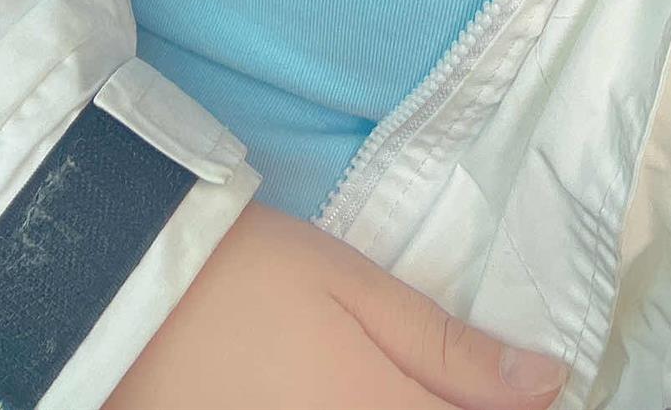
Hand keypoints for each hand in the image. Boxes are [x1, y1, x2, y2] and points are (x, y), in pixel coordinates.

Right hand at [103, 197, 568, 409]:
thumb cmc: (249, 274)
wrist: (120, 297)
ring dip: (416, 408)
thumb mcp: (358, 289)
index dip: (521, 408)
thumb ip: (452, 348)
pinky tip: (365, 390)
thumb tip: (551, 381)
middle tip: (475, 379)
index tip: (541, 388)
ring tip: (415, 380)